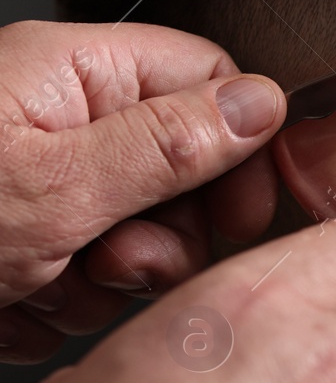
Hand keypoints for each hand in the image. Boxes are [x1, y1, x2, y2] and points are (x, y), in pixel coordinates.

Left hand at [0, 20, 287, 359]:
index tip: (237, 215)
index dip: (239, 151)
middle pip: (180, 172)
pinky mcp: (14, 244)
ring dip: (99, 286)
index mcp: (70, 72)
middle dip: (162, 238)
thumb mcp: (53, 185)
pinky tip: (10, 308)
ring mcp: (33, 185)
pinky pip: (75, 282)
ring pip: (130, 239)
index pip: (209, 81)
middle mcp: (56, 120)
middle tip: (116, 264)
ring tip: (40, 288)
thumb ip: (168, 144)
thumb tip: (263, 104)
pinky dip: (51, 309)